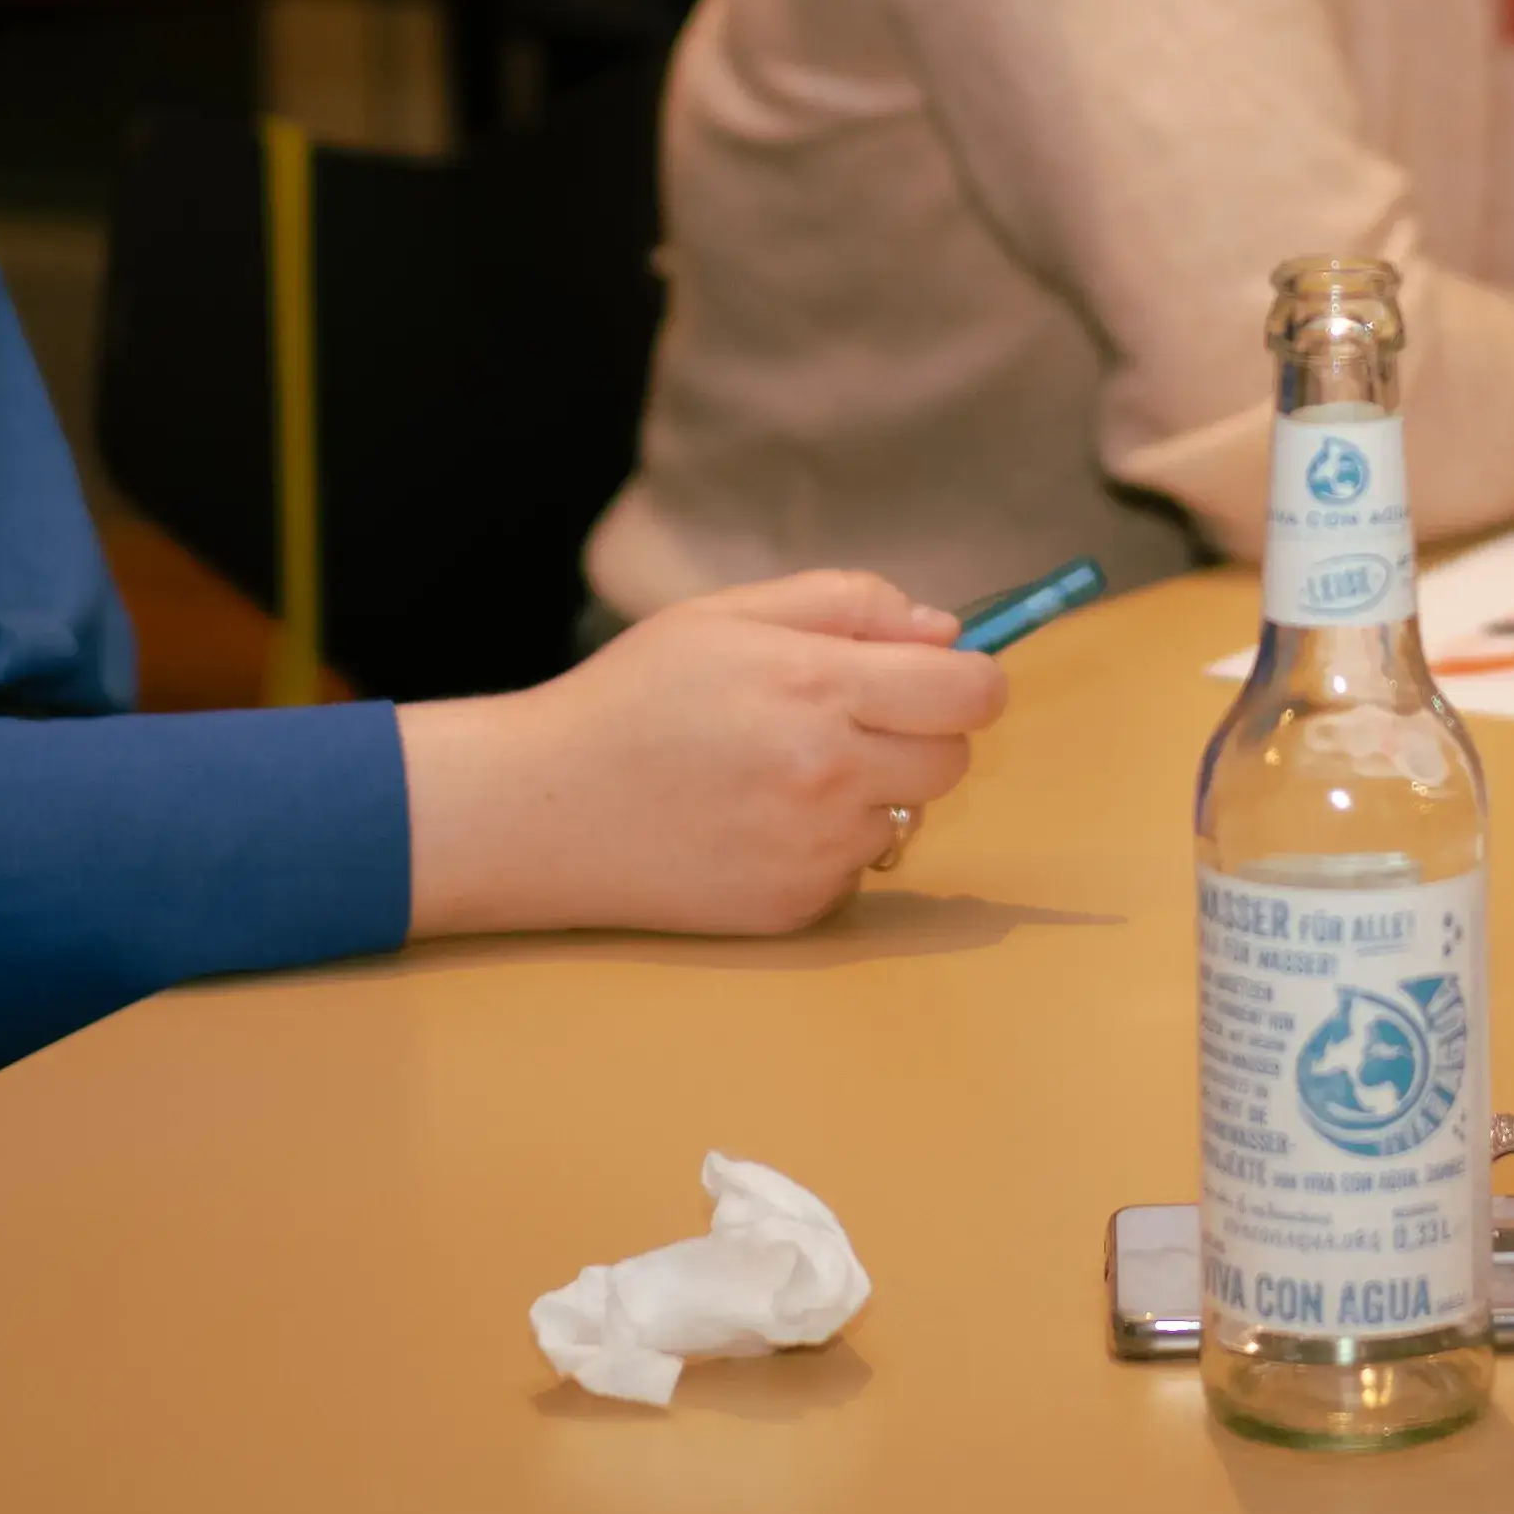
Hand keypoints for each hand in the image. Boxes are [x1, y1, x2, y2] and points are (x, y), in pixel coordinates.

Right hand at [400, 573, 1005, 939]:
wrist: (543, 811)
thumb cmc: (633, 697)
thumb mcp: (728, 616)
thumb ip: (846, 605)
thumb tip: (944, 631)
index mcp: (818, 687)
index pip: (970, 694)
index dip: (969, 680)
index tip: (942, 677)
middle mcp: (829, 774)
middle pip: (953, 759)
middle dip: (922, 732)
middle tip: (848, 719)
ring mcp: (814, 850)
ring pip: (905, 815)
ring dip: (869, 791)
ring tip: (779, 773)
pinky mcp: (796, 908)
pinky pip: (855, 867)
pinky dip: (826, 845)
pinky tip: (755, 824)